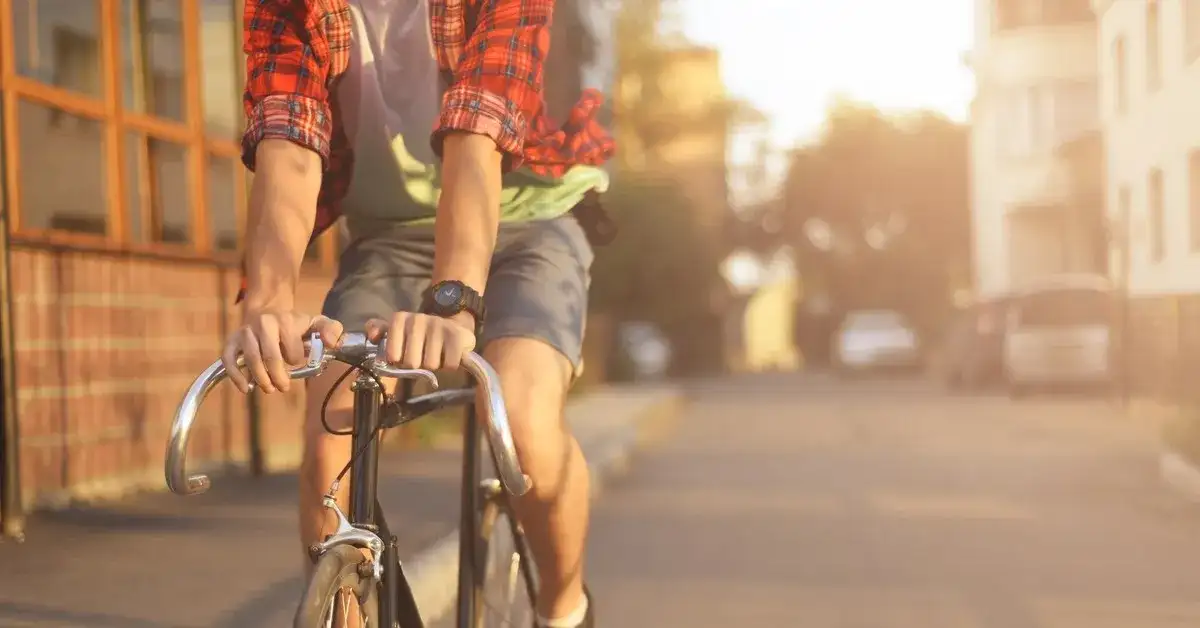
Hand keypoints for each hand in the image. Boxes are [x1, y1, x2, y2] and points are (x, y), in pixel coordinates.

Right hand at [221, 310, 343, 393]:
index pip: (292, 350)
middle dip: (278, 377)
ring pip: (250, 360)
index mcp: (285, 320)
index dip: (296, 361)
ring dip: (261, 379)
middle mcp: (263, 324)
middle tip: (283, 387)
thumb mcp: (316, 323)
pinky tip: (246, 388)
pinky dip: (236, 376)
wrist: (267, 311)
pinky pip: (229, 359)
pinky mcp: (231, 341)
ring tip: (269, 388)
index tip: (298, 363)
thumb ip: (331, 330)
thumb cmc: (294, 324)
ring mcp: (245, 332)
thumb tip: (332, 343)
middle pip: (270, 357)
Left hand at [364, 312, 475, 370]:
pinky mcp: (456, 335)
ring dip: (434, 365)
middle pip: (411, 362)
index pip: (392, 354)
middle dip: (417, 365)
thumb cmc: (420, 335)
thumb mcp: (397, 331)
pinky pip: (449, 364)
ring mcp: (438, 325)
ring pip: (430, 365)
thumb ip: (378, 330)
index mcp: (400, 319)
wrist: (453, 326)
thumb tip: (372, 336)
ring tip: (435, 355)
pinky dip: (449, 365)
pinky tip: (448, 356)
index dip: (397, 360)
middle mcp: (418, 319)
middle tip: (421, 357)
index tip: (401, 357)